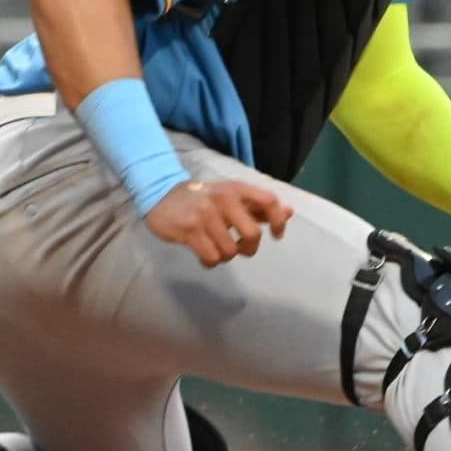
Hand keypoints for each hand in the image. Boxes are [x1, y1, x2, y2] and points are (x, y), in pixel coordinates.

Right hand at [144, 179, 292, 267]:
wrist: (160, 194)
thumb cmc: (203, 199)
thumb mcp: (231, 196)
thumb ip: (258, 206)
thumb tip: (289, 212)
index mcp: (236, 189)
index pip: (269, 201)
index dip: (279, 220)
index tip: (277, 235)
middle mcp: (223, 199)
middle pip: (252, 234)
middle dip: (249, 248)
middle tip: (241, 247)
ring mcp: (205, 215)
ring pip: (230, 251)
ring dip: (225, 255)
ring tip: (215, 247)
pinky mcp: (189, 230)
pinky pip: (211, 258)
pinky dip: (210, 261)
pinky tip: (203, 253)